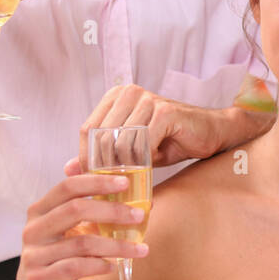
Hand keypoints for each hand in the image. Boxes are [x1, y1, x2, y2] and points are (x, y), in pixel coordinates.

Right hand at [8, 173, 149, 279]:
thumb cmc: (58, 263)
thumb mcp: (68, 234)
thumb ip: (89, 214)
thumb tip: (131, 196)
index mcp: (40, 211)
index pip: (68, 187)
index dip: (97, 181)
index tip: (125, 182)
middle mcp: (34, 229)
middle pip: (75, 210)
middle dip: (112, 210)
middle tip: (139, 215)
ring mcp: (34, 255)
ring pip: (81, 243)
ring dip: (116, 245)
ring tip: (139, 249)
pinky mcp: (39, 279)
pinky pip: (75, 267)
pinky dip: (99, 265)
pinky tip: (113, 267)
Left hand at [72, 84, 274, 172]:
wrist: (211, 132)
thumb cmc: (170, 140)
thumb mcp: (131, 149)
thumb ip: (102, 155)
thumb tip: (68, 169)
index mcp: (116, 96)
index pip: (88, 130)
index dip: (87, 158)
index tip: (93, 180)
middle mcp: (129, 92)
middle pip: (102, 137)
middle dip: (105, 167)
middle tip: (113, 187)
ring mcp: (147, 99)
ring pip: (120, 143)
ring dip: (125, 167)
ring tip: (132, 180)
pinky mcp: (164, 112)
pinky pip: (142, 143)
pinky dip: (142, 162)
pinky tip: (149, 169)